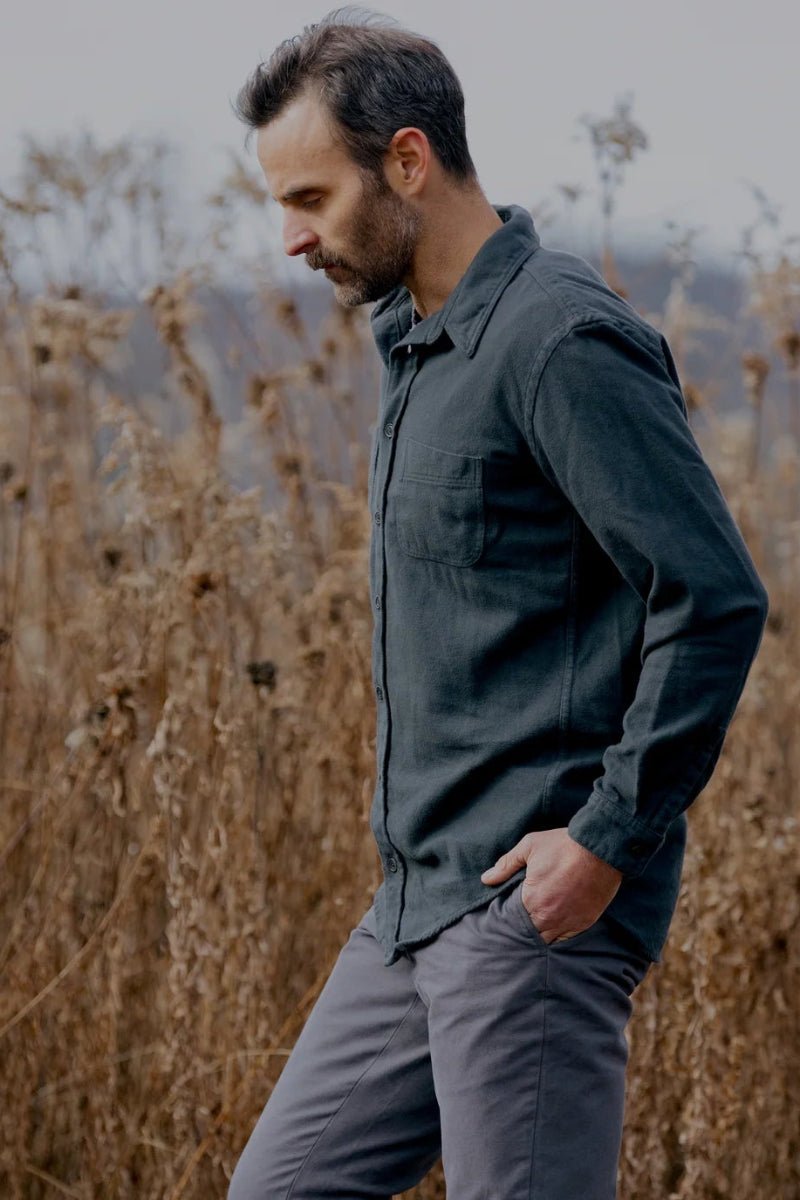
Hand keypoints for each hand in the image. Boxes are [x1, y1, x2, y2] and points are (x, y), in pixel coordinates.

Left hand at [480, 827, 622, 943]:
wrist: (600, 849)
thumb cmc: (563, 845)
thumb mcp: (529, 847)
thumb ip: (506, 865)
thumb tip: (486, 879)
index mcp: (532, 900)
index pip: (513, 919)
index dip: (510, 916)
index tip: (510, 910)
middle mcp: (549, 917)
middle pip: (529, 933)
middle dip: (524, 927)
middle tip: (522, 919)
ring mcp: (568, 922)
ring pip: (547, 939)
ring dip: (540, 933)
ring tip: (536, 923)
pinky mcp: (584, 922)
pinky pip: (566, 938)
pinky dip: (559, 934)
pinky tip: (554, 926)